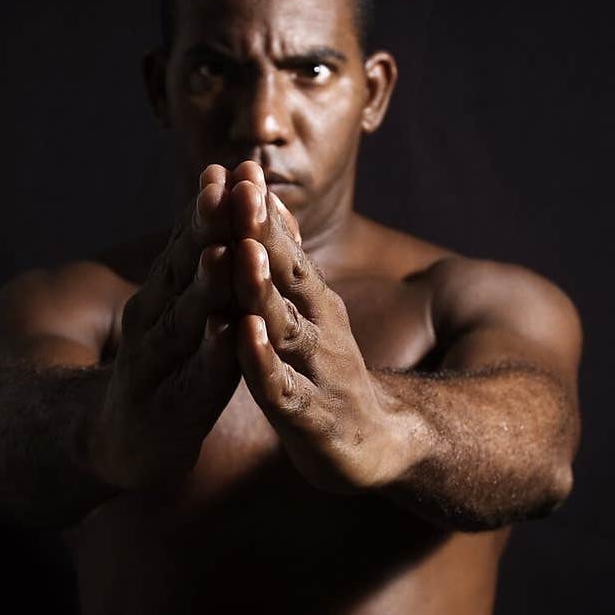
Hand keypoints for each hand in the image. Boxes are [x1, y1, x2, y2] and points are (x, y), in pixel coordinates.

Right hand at [92, 166, 239, 488]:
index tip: (235, 166)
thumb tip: (229, 200)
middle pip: (184, 269)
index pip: (190, 244)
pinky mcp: (168, 410)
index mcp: (164, 296)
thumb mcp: (179, 311)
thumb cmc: (164, 371)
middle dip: (209, 226)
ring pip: (185, 318)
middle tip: (231, 184)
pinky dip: (210, 353)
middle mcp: (154, 321)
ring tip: (227, 249)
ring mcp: (156, 365)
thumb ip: (200, 262)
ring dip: (207, 283)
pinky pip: (195, 378)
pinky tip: (223, 330)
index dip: (212, 207)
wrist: (120, 445)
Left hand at [227, 161, 395, 492]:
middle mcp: (318, 327)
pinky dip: (263, 362)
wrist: (378, 446)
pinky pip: (283, 386)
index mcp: (311, 302)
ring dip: (262, 289)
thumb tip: (272, 202)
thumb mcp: (312, 312)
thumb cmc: (329, 374)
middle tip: (239, 189)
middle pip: (285, 275)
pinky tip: (246, 338)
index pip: (283, 248)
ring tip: (243, 254)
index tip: (235, 168)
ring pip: (285, 325)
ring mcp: (317, 370)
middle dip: (259, 232)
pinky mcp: (310, 415)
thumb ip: (289, 261)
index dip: (258, 211)